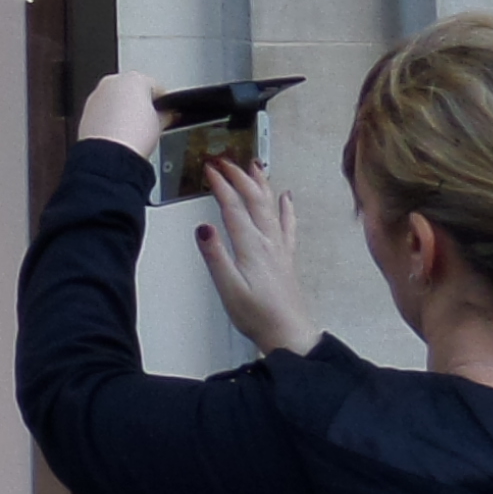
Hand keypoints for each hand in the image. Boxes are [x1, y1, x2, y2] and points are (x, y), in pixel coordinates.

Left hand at [75, 66, 164, 158]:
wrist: (110, 154)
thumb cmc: (134, 136)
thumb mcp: (160, 123)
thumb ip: (164, 114)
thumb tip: (164, 116)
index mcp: (134, 79)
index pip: (155, 87)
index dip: (163, 102)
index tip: (166, 112)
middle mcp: (112, 83)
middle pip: (131, 90)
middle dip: (140, 104)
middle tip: (149, 122)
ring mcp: (96, 96)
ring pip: (114, 100)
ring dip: (122, 111)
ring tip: (133, 131)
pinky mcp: (86, 111)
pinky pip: (102, 112)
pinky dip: (109, 119)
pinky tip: (117, 134)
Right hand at [198, 157, 324, 355]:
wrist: (289, 333)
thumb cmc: (258, 315)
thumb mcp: (228, 288)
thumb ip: (215, 256)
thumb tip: (203, 228)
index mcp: (251, 247)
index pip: (233, 208)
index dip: (221, 185)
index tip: (209, 168)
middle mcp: (268, 242)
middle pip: (254, 200)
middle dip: (239, 176)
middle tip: (225, 160)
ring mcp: (280, 248)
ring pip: (271, 206)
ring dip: (261, 183)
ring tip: (254, 165)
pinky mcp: (286, 257)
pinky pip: (287, 224)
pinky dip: (286, 207)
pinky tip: (286, 198)